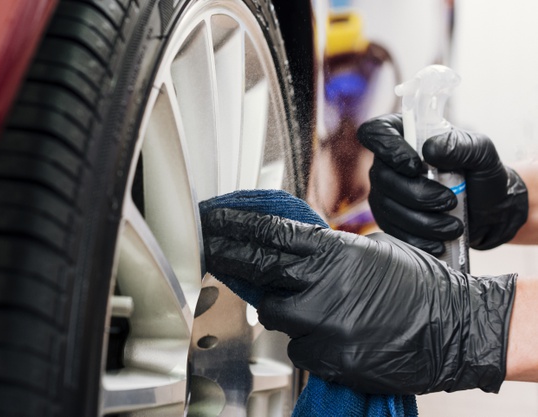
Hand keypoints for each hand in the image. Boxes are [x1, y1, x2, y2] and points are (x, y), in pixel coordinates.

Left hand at [202, 208, 516, 394]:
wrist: (454, 328)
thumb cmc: (418, 284)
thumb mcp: (373, 250)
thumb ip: (329, 251)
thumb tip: (294, 250)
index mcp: (334, 252)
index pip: (270, 235)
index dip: (236, 228)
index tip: (213, 223)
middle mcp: (323, 285)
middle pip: (258, 269)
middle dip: (229, 258)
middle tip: (213, 251)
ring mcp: (325, 324)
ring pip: (274, 315)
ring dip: (282, 309)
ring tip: (311, 306)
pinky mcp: (332, 357)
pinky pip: (299, 349)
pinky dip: (307, 342)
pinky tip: (332, 334)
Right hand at [356, 113, 527, 253]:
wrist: (488, 213)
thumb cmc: (482, 175)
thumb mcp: (482, 154)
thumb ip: (459, 146)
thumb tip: (429, 151)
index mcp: (405, 134)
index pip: (375, 132)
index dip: (387, 148)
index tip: (415, 166)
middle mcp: (387, 162)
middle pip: (382, 176)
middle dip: (418, 194)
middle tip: (450, 201)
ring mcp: (384, 192)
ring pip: (388, 207)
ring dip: (423, 221)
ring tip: (453, 226)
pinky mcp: (389, 219)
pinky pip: (393, 231)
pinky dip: (419, 238)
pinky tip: (440, 240)